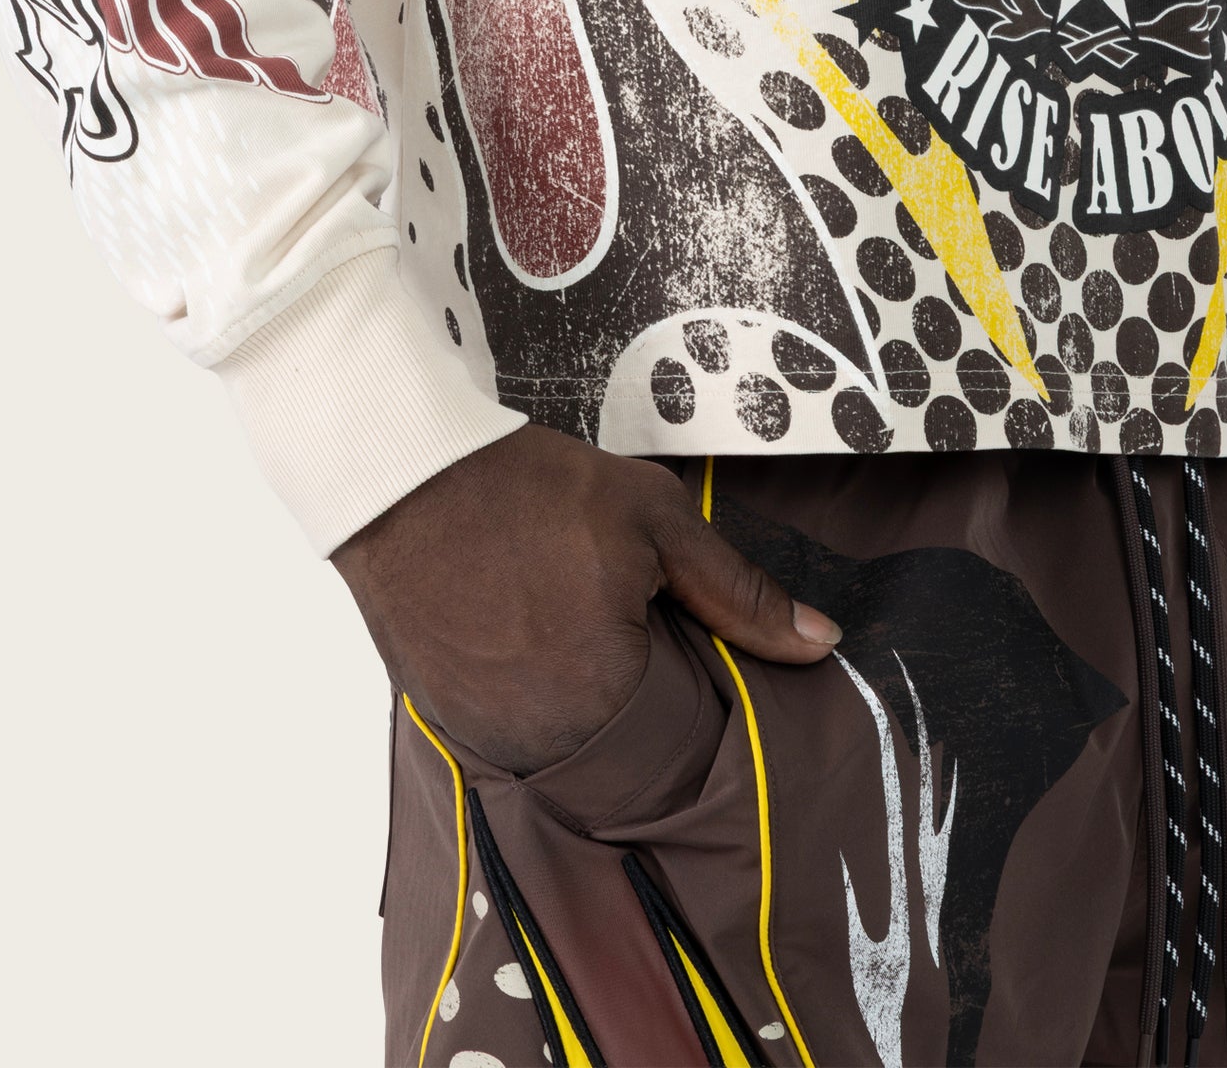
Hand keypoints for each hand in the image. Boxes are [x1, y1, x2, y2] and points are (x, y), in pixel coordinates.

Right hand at [332, 425, 841, 772]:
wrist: (406, 473)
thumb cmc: (532, 489)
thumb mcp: (655, 523)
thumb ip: (739, 592)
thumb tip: (820, 642)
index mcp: (605, 700)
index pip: (686, 742)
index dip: (697, 691)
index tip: (688, 645)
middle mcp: (541, 741)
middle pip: (624, 754)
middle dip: (642, 699)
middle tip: (630, 626)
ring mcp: (484, 735)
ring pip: (566, 746)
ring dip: (583, 703)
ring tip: (574, 627)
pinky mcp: (444, 717)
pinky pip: (512, 729)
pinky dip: (530, 694)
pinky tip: (530, 634)